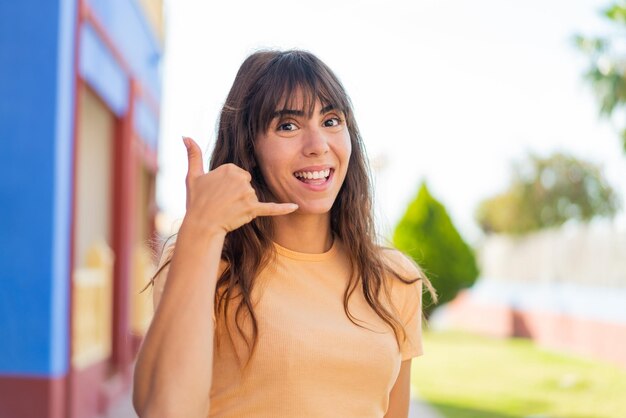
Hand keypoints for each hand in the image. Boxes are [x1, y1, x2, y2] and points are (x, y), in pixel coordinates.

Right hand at [181, 137, 297, 234]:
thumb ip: (192, 154)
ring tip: (227, 211)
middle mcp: (240, 178)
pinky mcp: (253, 209)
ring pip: (252, 197)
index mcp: (230, 168)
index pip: (238, 175)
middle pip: (247, 185)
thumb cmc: (196, 202)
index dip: (229, 186)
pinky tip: (295, 207)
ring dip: (243, 205)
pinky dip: (283, 208)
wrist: (200, 226)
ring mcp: (247, 194)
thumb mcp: (192, 176)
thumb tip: (185, 136)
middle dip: (237, 195)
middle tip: (222, 203)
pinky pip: (271, 208)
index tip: (218, 193)